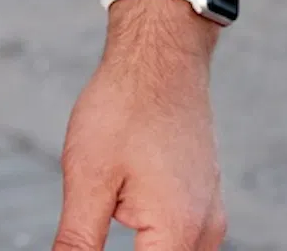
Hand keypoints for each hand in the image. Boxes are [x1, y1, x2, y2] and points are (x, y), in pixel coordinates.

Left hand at [53, 0, 226, 249]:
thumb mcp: (87, 179)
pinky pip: (181, 245)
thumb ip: (77, 244)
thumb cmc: (123, 108)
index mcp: (178, 234)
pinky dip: (153, 249)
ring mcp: (209, 218)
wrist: (161, 54)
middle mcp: (205, 233)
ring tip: (98, 230)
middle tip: (84, 236)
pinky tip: (121, 235)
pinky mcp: (203, 203)